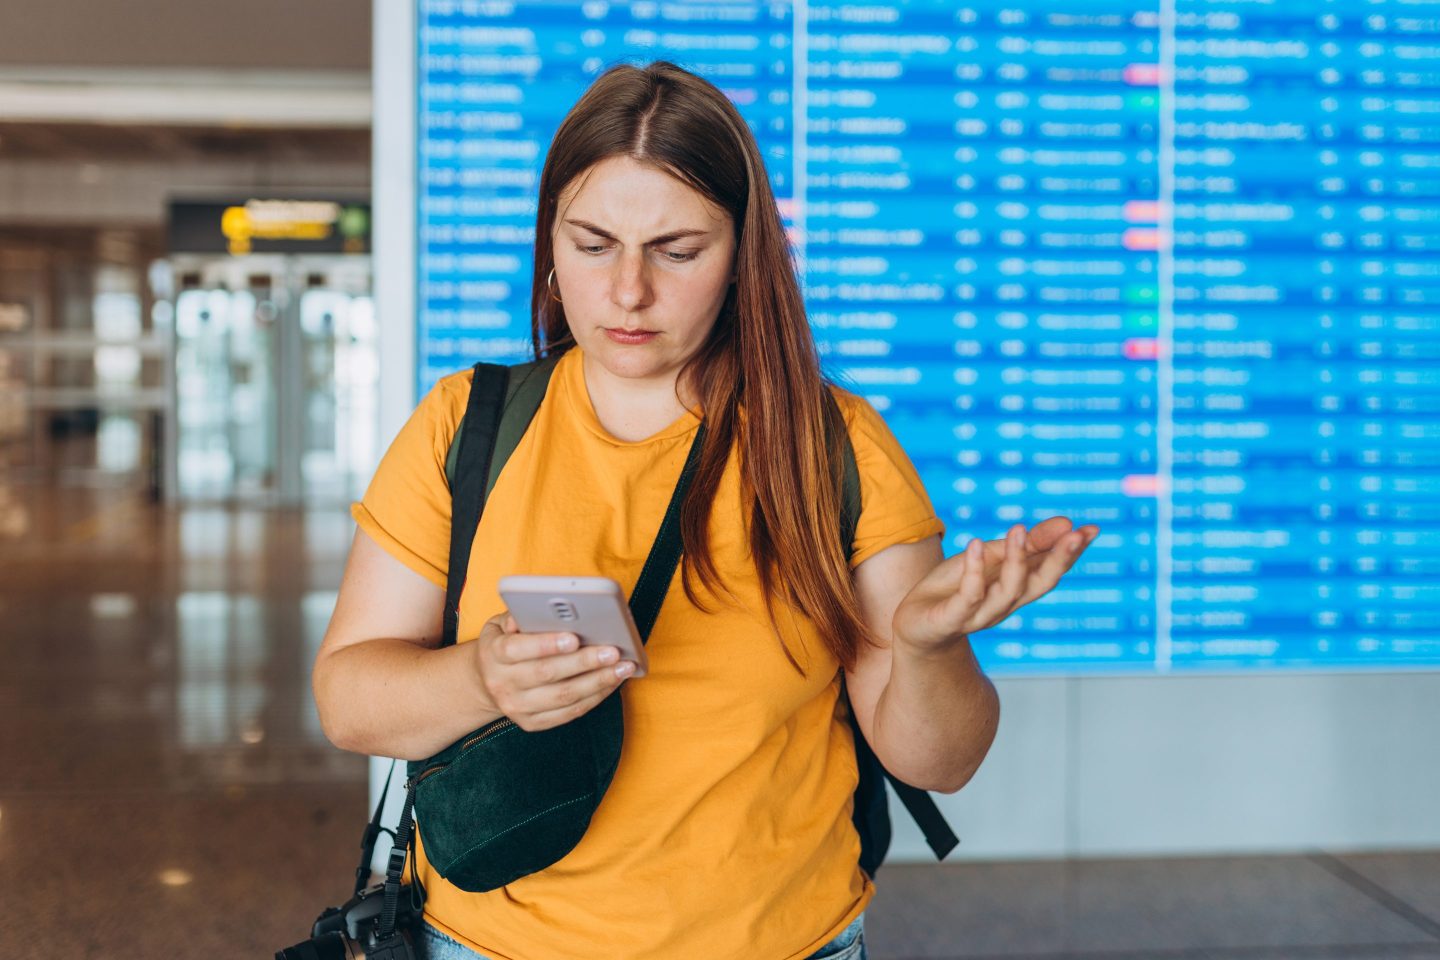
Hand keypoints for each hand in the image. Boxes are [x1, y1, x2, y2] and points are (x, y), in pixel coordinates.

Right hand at [471, 613, 635, 731]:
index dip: (547, 644)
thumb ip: (516, 616)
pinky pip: (569, 713)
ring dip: (598, 682)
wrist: (486, 682)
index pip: (517, 649)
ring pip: (563, 696)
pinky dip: (594, 698)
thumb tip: (535, 611)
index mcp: (493, 655)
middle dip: (584, 662)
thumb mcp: (499, 625)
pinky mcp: (532, 723)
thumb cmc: (503, 644)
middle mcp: (503, 684)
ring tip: (623, 667)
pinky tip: (612, 683)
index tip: (574, 637)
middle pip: (547, 674)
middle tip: (613, 651)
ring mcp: (517, 707)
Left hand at [892, 517, 1098, 654]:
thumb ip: (1023, 544)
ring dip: (1016, 560)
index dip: (1072, 551)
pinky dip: (974, 571)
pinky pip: (968, 597)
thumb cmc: (954, 587)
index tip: (1093, 529)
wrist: (915, 624)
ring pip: (1008, 591)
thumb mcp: (989, 557)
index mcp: (1017, 589)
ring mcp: (980, 614)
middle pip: (1040, 584)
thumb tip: (1065, 521)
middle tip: (1076, 534)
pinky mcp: (952, 619)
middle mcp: (1006, 604)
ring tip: (1018, 529)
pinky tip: (976, 544)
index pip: (1051, 569)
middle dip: (1060, 560)